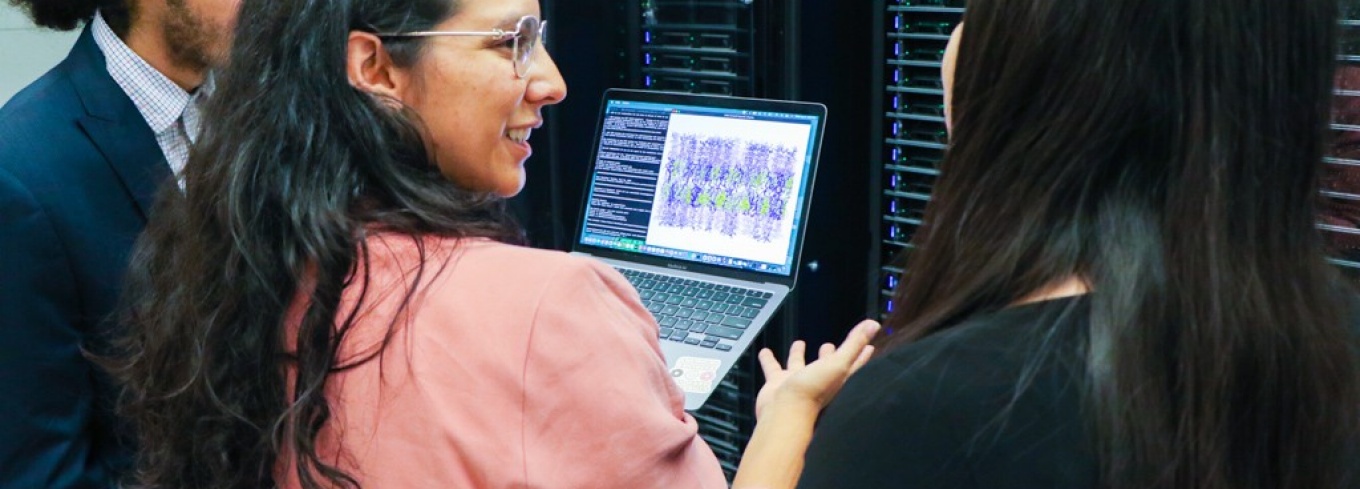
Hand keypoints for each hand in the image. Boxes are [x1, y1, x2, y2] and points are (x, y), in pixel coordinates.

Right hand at [754, 320, 880, 419]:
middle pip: (826, 365)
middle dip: (829, 354)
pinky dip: (768, 360)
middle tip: (829, 345)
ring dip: (798, 355)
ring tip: (799, 343)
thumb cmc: (813, 391)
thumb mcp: (839, 363)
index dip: (861, 353)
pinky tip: (765, 352)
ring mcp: (797, 383)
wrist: (784, 411)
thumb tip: (873, 324)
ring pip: (799, 366)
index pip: (853, 363)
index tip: (868, 345)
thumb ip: (854, 343)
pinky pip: (773, 368)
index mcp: (836, 377)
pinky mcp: (778, 384)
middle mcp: (818, 381)